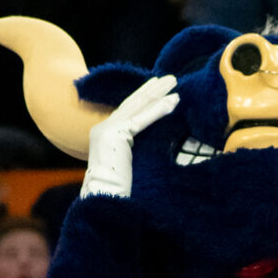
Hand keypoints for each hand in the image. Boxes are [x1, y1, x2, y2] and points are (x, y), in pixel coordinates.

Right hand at [81, 74, 179, 200]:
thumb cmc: (114, 190)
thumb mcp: (122, 165)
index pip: (127, 111)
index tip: (157, 88)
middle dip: (153, 89)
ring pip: (138, 106)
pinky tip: (172, 102)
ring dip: (158, 94)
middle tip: (170, 79)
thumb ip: (127, 152)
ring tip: (174, 83)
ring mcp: (108, 128)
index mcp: (103, 134)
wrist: (104, 199)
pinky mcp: (117, 134)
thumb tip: (139, 151)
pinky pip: (143, 119)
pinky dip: (159, 110)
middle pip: (133, 103)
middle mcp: (103, 127)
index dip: (143, 98)